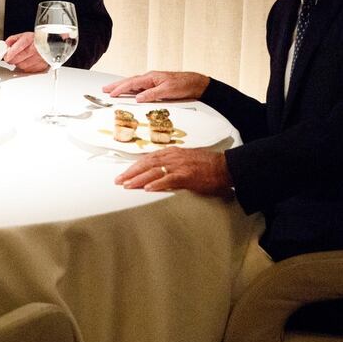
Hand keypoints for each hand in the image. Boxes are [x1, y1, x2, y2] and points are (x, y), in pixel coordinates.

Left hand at [3, 32, 48, 72]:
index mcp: (30, 39)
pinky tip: (27, 62)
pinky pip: (29, 70)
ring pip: (23, 66)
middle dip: (12, 59)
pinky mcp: (42, 66)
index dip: (12, 53)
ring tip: (20, 58)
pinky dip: (25, 67)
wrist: (50, 45)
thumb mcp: (24, 35)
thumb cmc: (37, 40)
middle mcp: (36, 49)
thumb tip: (6, 44)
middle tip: (10, 58)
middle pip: (20, 58)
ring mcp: (39, 58)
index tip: (7, 57)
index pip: (19, 47)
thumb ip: (13, 39)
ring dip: (19, 64)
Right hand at [102, 71, 208, 101]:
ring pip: (134, 84)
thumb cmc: (183, 85)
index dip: (120, 88)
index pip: (132, 83)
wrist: (195, 83)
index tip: (111, 93)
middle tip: (105, 89)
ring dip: (122, 87)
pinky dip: (131, 89)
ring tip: (112, 90)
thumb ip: (151, 94)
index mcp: (151, 77)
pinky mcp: (156, 86)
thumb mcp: (167, 91)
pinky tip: (129, 92)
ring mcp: (152, 81)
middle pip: (130, 81)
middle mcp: (150, 78)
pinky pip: (140, 87)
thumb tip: (138, 98)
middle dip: (116, 85)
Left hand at [115, 147, 232, 196]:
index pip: (147, 158)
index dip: (134, 166)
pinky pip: (168, 179)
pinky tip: (147, 188)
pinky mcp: (186, 175)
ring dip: (138, 179)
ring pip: (153, 171)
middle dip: (131, 172)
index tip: (124, 173)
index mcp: (171, 153)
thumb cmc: (206, 165)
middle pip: (146, 164)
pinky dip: (156, 184)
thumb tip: (157, 172)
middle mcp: (172, 157)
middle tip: (118, 181)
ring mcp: (179, 165)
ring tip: (127, 185)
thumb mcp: (185, 159)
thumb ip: (171, 163)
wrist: (224, 166)